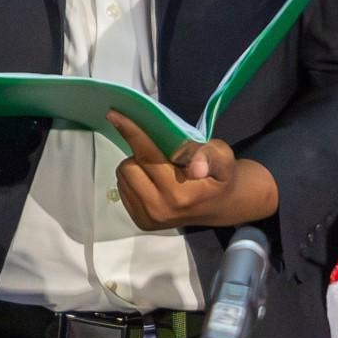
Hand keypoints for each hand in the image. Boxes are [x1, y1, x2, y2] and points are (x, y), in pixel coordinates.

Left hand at [108, 111, 278, 229]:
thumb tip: (196, 168)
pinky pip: (123, 190)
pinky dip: (134, 181)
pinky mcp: (142, 221)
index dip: (131, 132)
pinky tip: (153, 182)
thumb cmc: (218, 176)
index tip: (114, 115)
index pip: (147, 156)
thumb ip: (210, 156)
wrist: (218, 205)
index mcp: (180, 194)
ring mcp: (149, 218)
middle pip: (128, 167)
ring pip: (123, 178)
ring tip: (158, 170)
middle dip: (139, 155)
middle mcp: (160, 209)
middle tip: (160, 156)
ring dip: (136, 167)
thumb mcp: (223, 158)